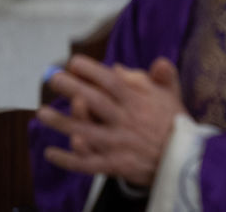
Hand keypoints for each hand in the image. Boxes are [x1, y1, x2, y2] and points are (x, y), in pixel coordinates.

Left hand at [37, 55, 189, 187]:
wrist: (184, 159)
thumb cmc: (174, 122)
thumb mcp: (171, 94)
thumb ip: (159, 74)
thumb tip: (122, 66)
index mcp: (139, 102)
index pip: (112, 82)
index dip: (92, 71)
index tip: (74, 62)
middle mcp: (127, 121)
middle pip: (96, 102)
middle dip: (73, 88)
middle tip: (54, 79)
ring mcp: (119, 143)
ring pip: (86, 132)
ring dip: (63, 122)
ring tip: (42, 113)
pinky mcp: (115, 164)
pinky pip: (87, 163)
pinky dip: (68, 159)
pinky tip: (50, 152)